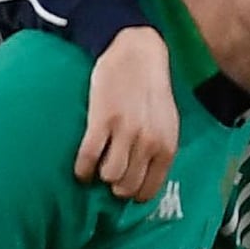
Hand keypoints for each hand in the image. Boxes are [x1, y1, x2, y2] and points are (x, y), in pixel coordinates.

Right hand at [76, 24, 180, 201]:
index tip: (125, 189)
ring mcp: (126, 132)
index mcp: (167, 145)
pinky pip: (88, 158)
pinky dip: (82, 169)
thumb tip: (145, 180)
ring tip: (95, 170)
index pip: (150, 188)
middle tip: (108, 178)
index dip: (135, 194)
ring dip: (99, 177)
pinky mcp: (102, 121)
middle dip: (116, 188)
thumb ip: (158, 150)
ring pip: (108, 176)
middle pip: (127, 186)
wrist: (137, 54)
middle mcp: (149, 142)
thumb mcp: (167, 123)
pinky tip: (81, 167)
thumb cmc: (151, 91)